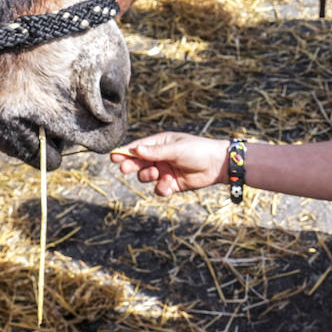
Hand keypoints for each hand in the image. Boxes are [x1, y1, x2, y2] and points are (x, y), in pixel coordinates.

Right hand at [110, 131, 226, 196]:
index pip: (139, 147)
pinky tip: (168, 186)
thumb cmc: (198, 150)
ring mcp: (165, 170)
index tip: (113, 156)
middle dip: (132, 165)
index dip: (126, 152)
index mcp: (160, 143)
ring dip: (149, 176)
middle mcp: (160, 157)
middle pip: (138, 162)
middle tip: (125, 168)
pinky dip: (161, 188)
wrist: (217, 165)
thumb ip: (156, 152)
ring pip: (146, 177)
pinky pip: (159, 189)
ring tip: (158, 174)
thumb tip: (135, 149)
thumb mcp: (176, 149)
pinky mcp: (171, 184)